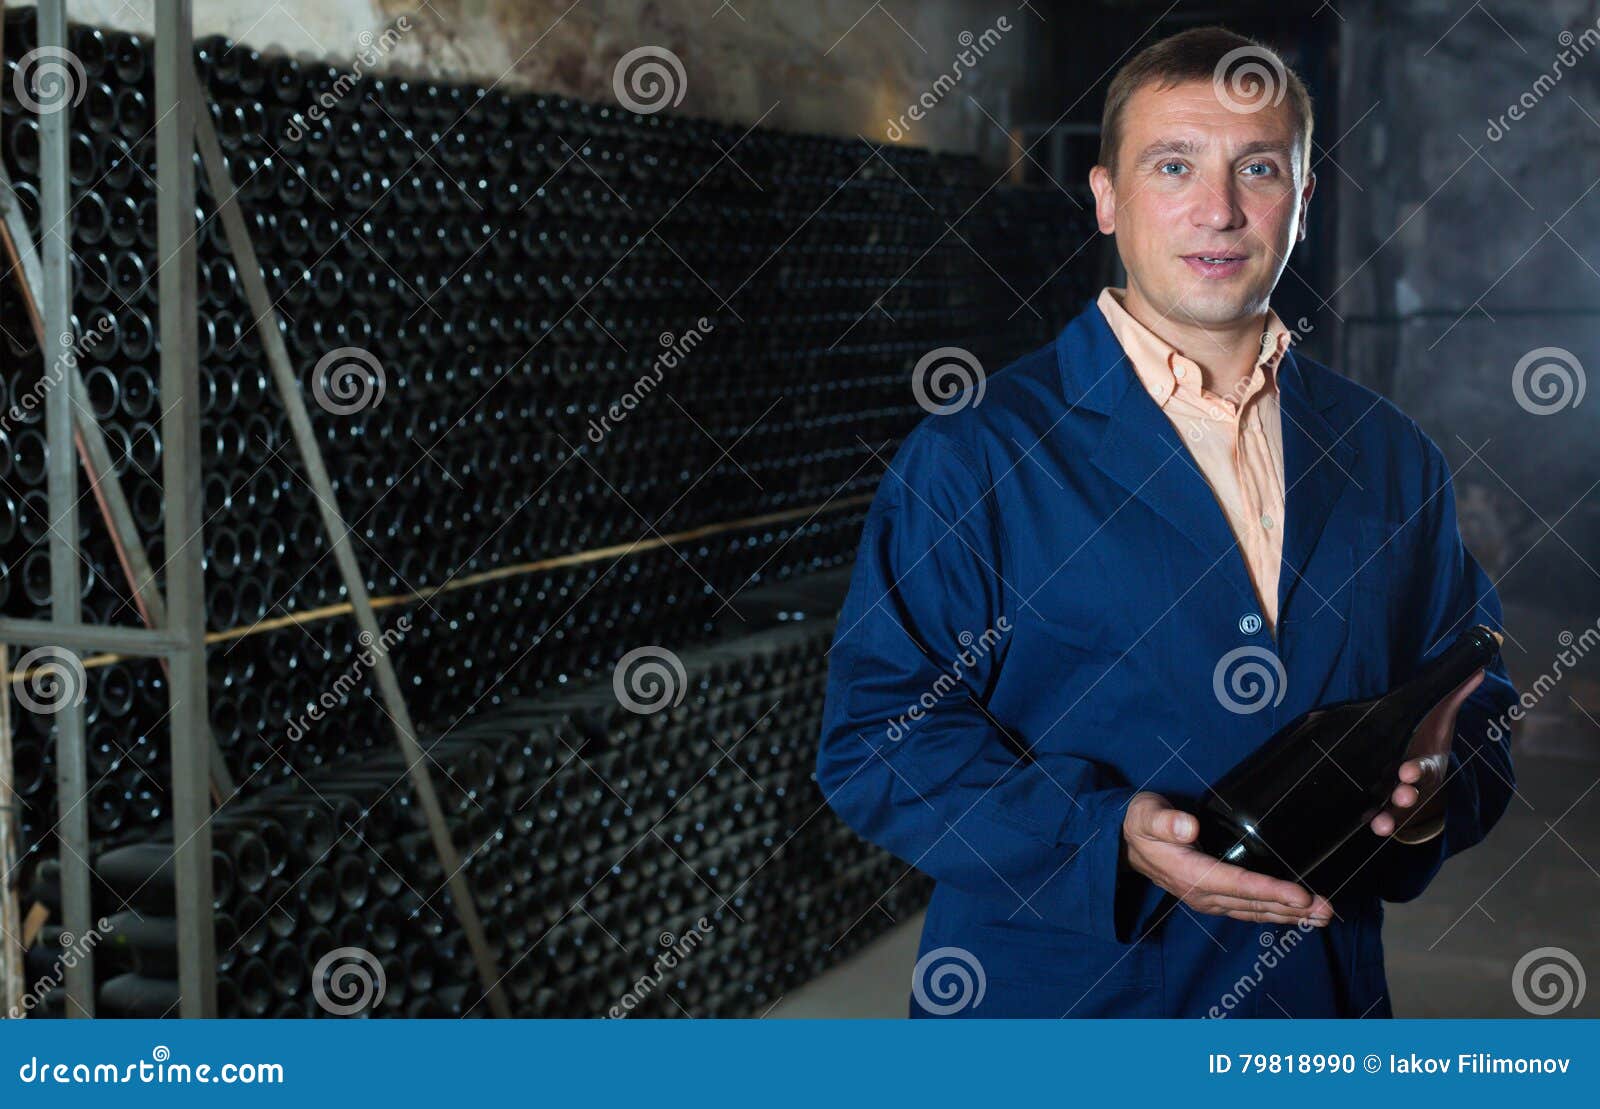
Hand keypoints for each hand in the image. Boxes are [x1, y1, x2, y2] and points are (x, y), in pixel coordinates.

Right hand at [1121, 791, 1332, 925]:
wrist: (1125, 844)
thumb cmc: (1140, 824)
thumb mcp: (1146, 815)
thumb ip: (1164, 821)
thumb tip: (1188, 826)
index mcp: (1191, 875)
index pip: (1239, 885)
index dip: (1271, 890)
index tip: (1302, 895)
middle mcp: (1203, 894)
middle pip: (1255, 904)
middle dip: (1293, 909)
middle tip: (1328, 909)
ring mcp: (1210, 900)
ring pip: (1256, 912)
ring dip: (1290, 916)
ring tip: (1324, 916)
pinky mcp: (1214, 898)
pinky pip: (1249, 910)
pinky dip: (1275, 913)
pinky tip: (1295, 914)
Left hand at [1369, 668, 1484, 838]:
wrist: (1425, 766)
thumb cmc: (1429, 737)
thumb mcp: (1441, 717)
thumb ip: (1454, 694)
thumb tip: (1476, 666)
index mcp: (1430, 762)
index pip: (1426, 767)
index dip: (1418, 770)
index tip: (1408, 772)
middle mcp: (1417, 784)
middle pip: (1415, 793)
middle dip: (1408, 795)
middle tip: (1401, 794)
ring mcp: (1401, 796)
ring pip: (1398, 811)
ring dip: (1390, 818)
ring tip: (1379, 825)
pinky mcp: (1384, 803)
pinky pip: (1379, 815)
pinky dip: (1372, 820)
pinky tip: (1363, 823)